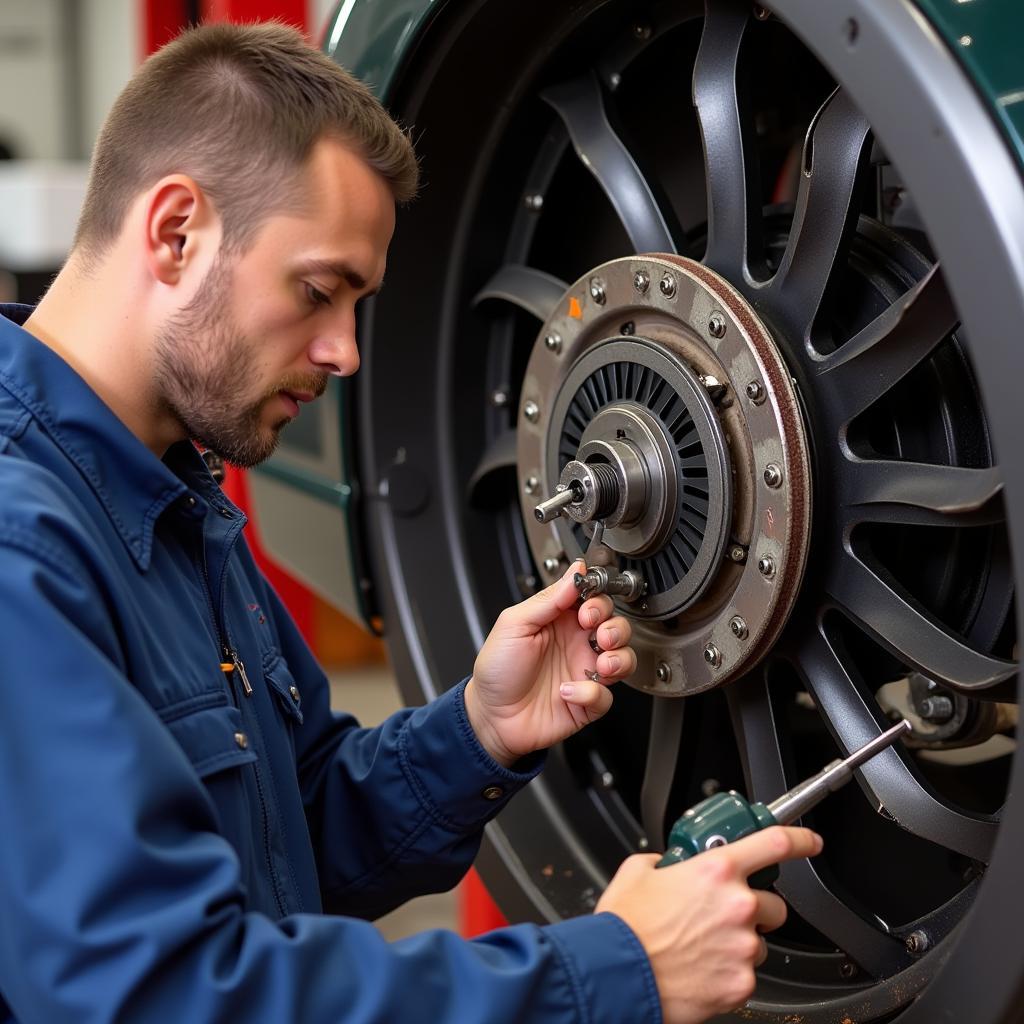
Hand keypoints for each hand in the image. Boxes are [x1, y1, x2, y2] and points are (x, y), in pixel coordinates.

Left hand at [464, 561, 636, 766]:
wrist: (490, 716)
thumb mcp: (514, 625)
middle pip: (616, 626)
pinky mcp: (586, 702)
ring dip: (619, 658)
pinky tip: (567, 691)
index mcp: (560, 621)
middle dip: (615, 627)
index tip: (589, 608)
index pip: (594, 600)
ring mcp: (583, 673)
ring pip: (624, 659)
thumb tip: (573, 573)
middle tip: (598, 633)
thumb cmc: (497, 669)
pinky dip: (591, 693)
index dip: (599, 601)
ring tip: (600, 662)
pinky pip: (605, 697)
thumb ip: (546, 599)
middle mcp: (576, 644)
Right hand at [595, 827, 823, 1023]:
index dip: (799, 840)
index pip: (774, 843)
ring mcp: (743, 947)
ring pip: (759, 942)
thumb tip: (668, 865)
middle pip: (774, 904)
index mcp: (716, 870)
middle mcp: (737, 905)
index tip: (810, 842)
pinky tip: (700, 969)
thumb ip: (663, 862)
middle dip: (754, 908)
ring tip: (702, 947)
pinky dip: (728, 972)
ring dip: (739, 942)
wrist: (617, 975)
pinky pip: (745, 974)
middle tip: (723, 916)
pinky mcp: (740, 983)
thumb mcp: (637, 872)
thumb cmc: (625, 927)